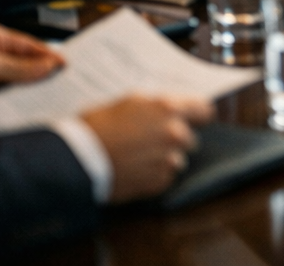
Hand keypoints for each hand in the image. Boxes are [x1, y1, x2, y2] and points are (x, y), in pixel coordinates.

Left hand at [0, 22, 63, 106]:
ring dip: (32, 86)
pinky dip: (20, 97)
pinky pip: (10, 93)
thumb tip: (48, 65)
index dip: (48, 54)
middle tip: (63, 80)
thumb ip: (19, 66)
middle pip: (27, 61)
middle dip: (43, 70)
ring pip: (20, 78)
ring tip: (52, 92)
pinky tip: (31, 102)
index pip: (30, 45)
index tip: (65, 64)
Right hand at [81, 95, 212, 202]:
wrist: (79, 159)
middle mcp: (174, 133)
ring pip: (178, 159)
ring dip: (165, 159)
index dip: (199, 115)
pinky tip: (136, 171)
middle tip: (152, 141)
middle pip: (190, 138)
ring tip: (141, 158)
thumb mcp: (130, 102)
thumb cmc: (99, 125)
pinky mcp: (158, 181)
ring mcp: (168, 159)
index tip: (197, 119)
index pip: (204, 110)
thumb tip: (171, 109)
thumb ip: (157, 106)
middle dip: (176, 140)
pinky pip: (166, 177)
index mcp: (169, 108)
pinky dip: (155, 175)